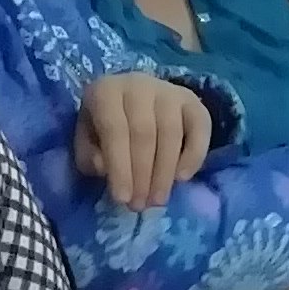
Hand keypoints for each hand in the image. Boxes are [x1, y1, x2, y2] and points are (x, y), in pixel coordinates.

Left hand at [76, 73, 211, 206]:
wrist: (129, 98)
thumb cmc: (104, 125)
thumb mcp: (87, 140)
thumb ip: (91, 156)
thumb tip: (109, 169)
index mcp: (107, 91)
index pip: (115, 130)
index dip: (120, 167)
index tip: (123, 198)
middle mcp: (139, 84)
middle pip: (145, 133)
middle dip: (143, 175)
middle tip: (141, 205)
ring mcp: (168, 91)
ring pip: (172, 133)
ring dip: (165, 172)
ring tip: (157, 199)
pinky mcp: (192, 100)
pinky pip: (201, 127)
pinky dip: (194, 154)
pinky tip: (182, 178)